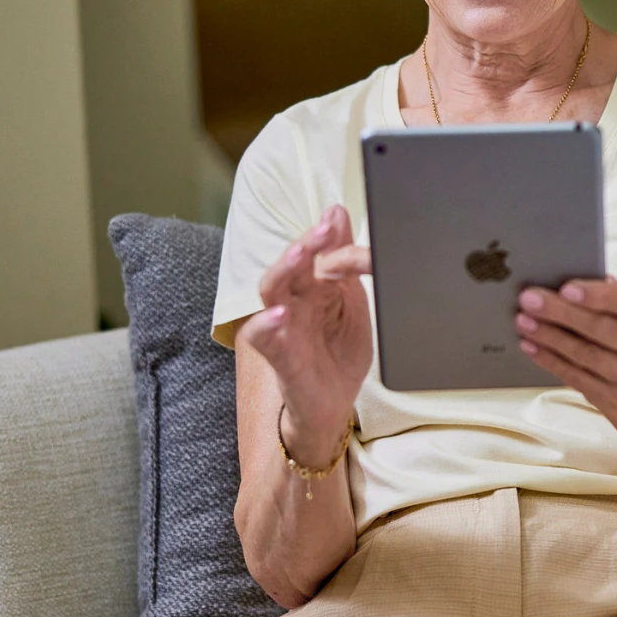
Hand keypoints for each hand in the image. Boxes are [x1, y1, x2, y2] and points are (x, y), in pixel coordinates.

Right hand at [237, 205, 373, 463]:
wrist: (335, 406)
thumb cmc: (340, 353)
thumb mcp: (353, 302)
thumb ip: (348, 262)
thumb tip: (338, 211)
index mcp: (316, 286)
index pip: (321, 254)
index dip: (337, 242)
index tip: (354, 234)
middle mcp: (295, 300)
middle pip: (292, 262)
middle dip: (308, 242)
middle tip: (326, 228)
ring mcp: (283, 326)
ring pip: (271, 289)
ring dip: (284, 268)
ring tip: (300, 253)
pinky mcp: (277, 355)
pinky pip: (262, 336)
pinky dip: (266, 324)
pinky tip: (278, 314)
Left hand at [515, 278, 616, 414]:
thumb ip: (611, 293)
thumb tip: (570, 277)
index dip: (600, 296)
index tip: (567, 288)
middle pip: (602, 329)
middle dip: (562, 313)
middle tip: (531, 299)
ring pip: (585, 354)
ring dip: (550, 336)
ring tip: (524, 320)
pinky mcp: (610, 396)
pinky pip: (575, 376)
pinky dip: (549, 359)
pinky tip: (530, 344)